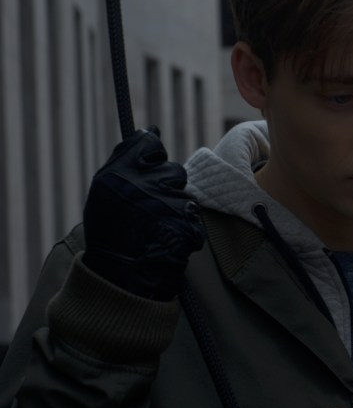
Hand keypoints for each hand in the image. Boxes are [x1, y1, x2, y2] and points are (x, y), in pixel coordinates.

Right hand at [82, 127, 204, 299]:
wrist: (120, 277)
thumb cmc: (111, 231)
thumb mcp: (105, 192)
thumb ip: (126, 159)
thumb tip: (152, 130)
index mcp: (116, 176)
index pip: (148, 144)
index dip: (152, 158)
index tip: (147, 171)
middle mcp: (140, 187)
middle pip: (173, 170)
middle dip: (167, 187)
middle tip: (150, 209)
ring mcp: (165, 206)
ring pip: (185, 194)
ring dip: (177, 209)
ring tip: (157, 228)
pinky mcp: (185, 224)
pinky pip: (192, 217)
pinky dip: (185, 227)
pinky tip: (168, 239)